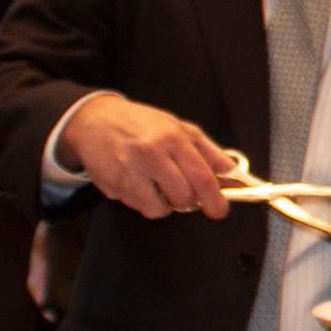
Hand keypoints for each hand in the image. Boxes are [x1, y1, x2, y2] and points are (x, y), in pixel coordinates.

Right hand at [59, 96, 232, 219]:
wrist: (95, 120)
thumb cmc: (142, 125)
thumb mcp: (181, 129)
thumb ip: (210, 153)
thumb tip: (235, 174)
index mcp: (173, 138)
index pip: (202, 176)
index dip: (215, 199)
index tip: (220, 210)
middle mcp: (152, 154)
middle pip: (184, 196)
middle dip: (189, 201)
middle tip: (184, 192)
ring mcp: (129, 170)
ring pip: (160, 209)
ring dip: (165, 204)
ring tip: (159, 185)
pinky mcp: (112, 185)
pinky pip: (139, 207)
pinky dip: (145, 203)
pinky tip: (140, 185)